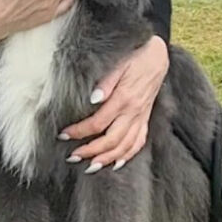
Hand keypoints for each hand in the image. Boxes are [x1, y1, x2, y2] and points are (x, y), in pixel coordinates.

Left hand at [59, 35, 168, 171]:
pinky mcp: (145, 118)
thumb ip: (106, 82)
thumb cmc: (136, 56)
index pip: (98, 123)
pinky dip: (128, 155)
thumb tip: (93, 99)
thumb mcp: (120, 63)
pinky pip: (139, 142)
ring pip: (125, 146)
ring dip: (107, 158)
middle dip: (90, 151)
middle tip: (72, 156)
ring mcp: (141, 117)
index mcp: (124, 98)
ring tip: (90, 166)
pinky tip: (117, 163)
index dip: (79, 132)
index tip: (63, 135)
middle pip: (111, 140)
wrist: (158, 55)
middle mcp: (134, 111)